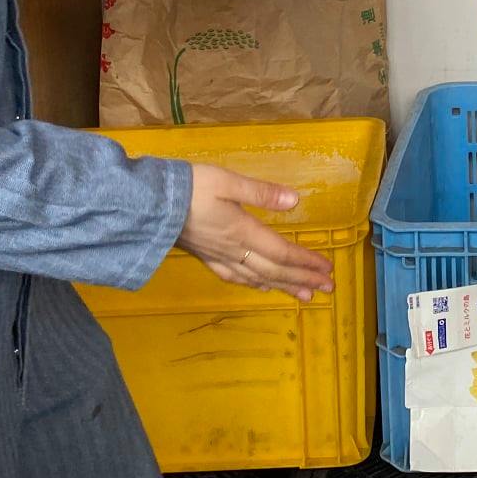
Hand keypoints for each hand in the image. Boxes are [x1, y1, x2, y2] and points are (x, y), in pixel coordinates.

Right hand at [176, 164, 333, 300]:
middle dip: (302, 279)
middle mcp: (234, 250)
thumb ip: (261, 193)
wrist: (148, 204)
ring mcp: (219, 257)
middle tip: (327, 289)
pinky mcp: (206, 257)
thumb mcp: (227, 181)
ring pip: (258, 278)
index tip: (327, 270)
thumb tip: (296, 201)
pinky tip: (261, 286)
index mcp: (243, 231)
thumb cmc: (190, 188)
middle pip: (274, 270)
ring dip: (284, 286)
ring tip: (304, 296)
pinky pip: (236, 277)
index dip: (306, 262)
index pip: (282, 252)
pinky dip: (255, 284)